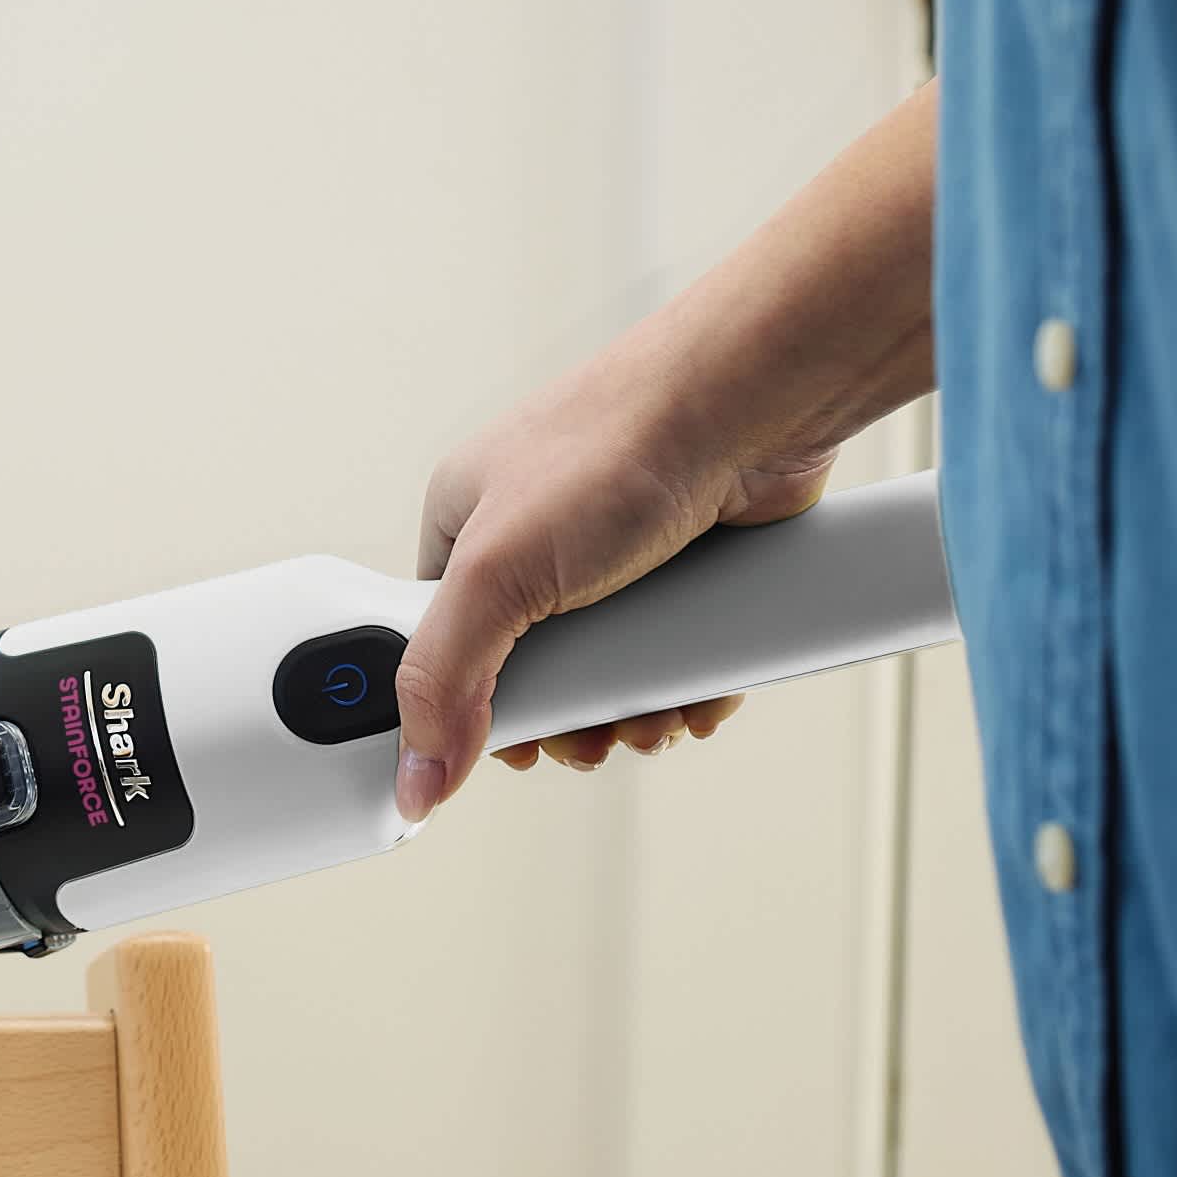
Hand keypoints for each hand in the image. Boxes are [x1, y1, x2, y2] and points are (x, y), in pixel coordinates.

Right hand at [392, 82, 940, 821]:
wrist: (757, 398)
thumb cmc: (622, 441)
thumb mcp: (497, 574)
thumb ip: (445, 681)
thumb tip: (420, 777)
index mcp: (464, 526)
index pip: (437, 646)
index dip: (464, 709)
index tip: (504, 749)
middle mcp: (535, 537)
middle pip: (529, 670)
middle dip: (564, 719)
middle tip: (586, 741)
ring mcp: (614, 552)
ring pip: (606, 668)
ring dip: (628, 711)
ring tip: (648, 719)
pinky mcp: (686, 564)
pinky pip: (672, 650)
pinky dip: (684, 684)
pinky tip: (696, 693)